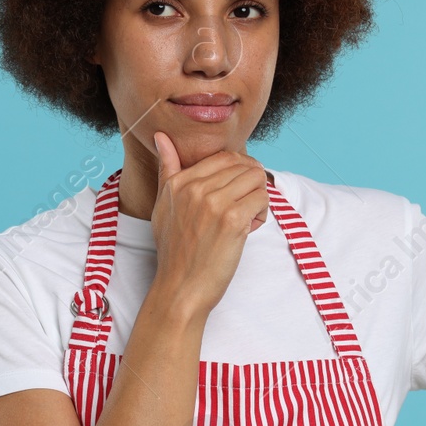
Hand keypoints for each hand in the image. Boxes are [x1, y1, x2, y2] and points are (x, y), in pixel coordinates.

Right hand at [149, 131, 268, 318]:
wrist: (181, 288)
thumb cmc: (175, 251)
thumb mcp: (163, 206)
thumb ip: (167, 169)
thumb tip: (162, 137)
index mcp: (178, 182)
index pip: (224, 156)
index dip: (238, 173)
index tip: (235, 195)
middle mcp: (194, 188)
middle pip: (244, 165)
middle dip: (251, 184)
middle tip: (243, 207)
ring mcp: (214, 203)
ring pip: (257, 178)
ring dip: (258, 198)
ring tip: (246, 218)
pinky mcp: (232, 220)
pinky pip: (263, 198)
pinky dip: (262, 213)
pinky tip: (249, 229)